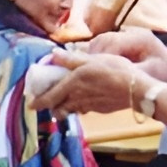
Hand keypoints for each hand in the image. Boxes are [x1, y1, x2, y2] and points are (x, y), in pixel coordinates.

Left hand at [33, 50, 149, 115]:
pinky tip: (86, 100)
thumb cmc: (115, 70)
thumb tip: (53, 54)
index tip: (32, 104)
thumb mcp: (93, 59)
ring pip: (70, 111)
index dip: (38, 102)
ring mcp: (88, 106)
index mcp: (72, 84)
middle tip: (48, 103)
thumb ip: (71, 59)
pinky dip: (80, 107)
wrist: (135, 89)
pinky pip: (84, 110)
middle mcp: (77, 98)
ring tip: (65, 102)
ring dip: (64, 108)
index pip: (49, 98)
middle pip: (57, 108)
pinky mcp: (99, 109)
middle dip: (50, 107)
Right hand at [86, 29, 166, 79]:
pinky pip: (102, 46)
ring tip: (86, 72)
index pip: (113, 43)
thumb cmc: (165, 72)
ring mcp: (126, 36)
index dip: (100, 57)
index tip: (92, 72)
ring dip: (91, 56)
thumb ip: (132, 73)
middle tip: (84, 73)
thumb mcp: (151, 74)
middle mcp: (131, 33)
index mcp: (140, 38)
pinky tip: (91, 69)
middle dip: (92, 56)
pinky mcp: (121, 42)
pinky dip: (95, 56)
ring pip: (100, 41)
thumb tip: (112, 76)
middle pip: (103, 40)